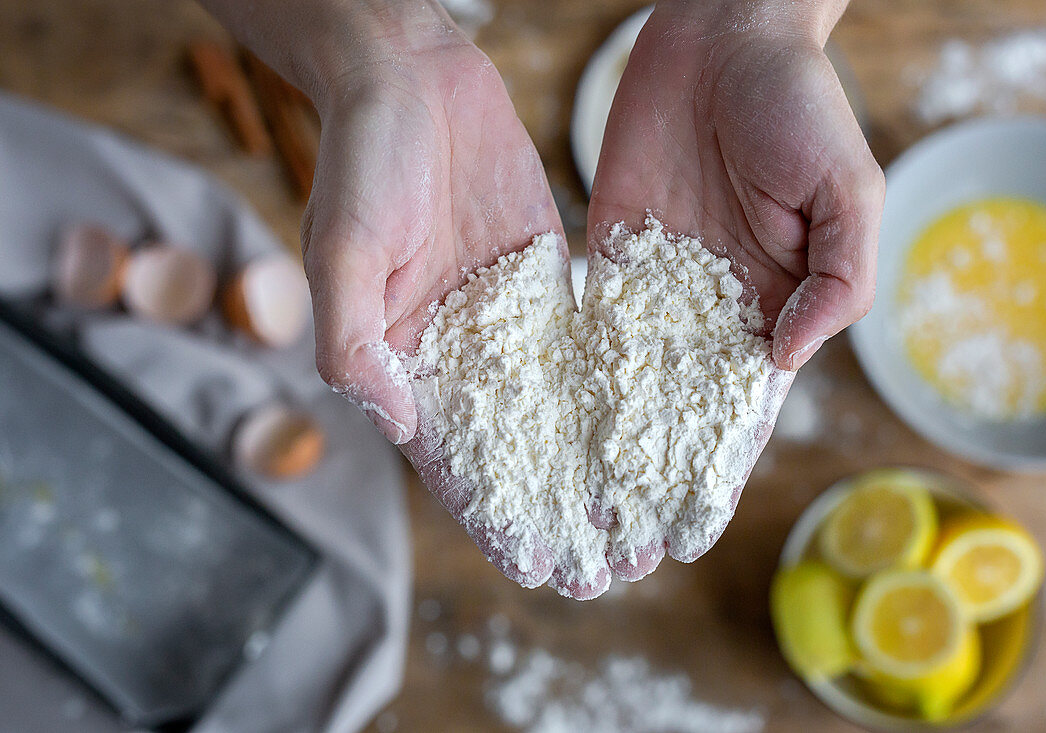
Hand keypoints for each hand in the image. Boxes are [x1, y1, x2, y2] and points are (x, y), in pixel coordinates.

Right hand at [297, 12, 589, 590]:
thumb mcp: (342, 249)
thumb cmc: (361, 158)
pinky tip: (652, 430)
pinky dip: (612, 392)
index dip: (490, 515)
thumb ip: (357, 342)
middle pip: (510, 449)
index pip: (448, 457)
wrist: (410, 77)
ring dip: (591, 468)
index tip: (534, 567)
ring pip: (553, 410)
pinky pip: (581, 348)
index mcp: (400, 358)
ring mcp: (503, 321)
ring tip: (638, 521)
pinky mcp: (542, 284)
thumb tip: (396, 422)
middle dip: (553, 509)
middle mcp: (455, 350)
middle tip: (605, 567)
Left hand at [585, 0, 882, 576]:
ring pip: (622, 384)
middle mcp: (710, 313)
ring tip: (558, 510)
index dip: (713, 476)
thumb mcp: (848, 189)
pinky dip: (561, 377)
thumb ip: (837, 279)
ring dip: (593, 449)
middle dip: (641, 484)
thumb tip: (786, 357)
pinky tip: (532, 425)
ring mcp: (656, 288)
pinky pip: (583, 325)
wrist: (724, 33)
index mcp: (774, 311)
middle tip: (603, 553)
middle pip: (672, 416)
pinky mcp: (607, 257)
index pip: (740, 412)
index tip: (681, 540)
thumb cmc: (799, 105)